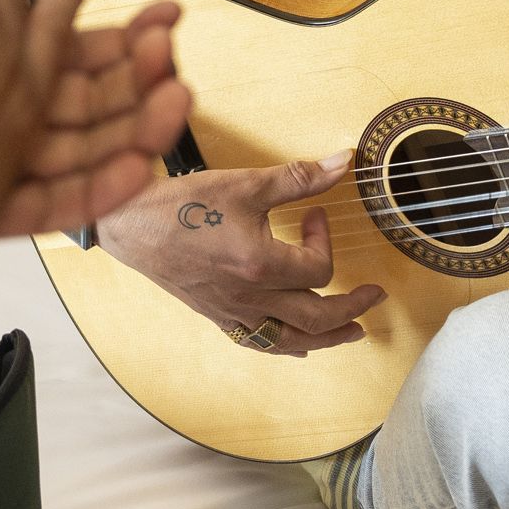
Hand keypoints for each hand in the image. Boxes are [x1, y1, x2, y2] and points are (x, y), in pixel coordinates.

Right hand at [94, 155, 385, 357]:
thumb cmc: (184, 205)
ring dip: (329, 338)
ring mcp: (234, 312)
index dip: (325, 239)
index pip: (318, 267)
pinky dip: (286, 346)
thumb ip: (299, 178)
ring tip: (354, 332)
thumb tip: (343, 162)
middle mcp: (251, 297)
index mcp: (261, 266)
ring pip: (291, 340)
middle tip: (375, 295)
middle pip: (318, 316)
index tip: (315, 216)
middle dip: (353, 307)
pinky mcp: (218, 317)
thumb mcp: (246, 184)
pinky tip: (298, 345)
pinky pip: (260, 343)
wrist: (133, 226)